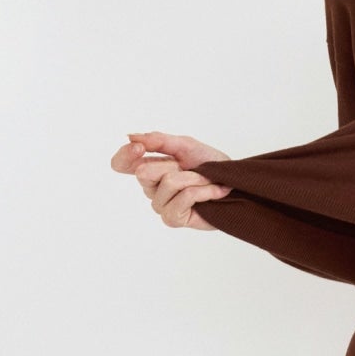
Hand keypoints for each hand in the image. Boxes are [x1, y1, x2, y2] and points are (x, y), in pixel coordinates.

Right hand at [113, 131, 233, 231]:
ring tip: (206, 180)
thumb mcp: (185, 146)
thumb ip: (159, 141)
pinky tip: (215, 192)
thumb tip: (131, 137)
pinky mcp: (173, 219)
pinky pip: (185, 197)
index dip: (125, 155)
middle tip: (192, 168)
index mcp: (148, 168)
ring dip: (195, 178)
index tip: (140, 147)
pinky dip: (205, 190)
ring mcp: (160, 205)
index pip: (120, 164)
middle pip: (144, 172)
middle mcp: (150, 188)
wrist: (234, 183)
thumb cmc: (210, 165)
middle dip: (174, 164)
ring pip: (169, 182)